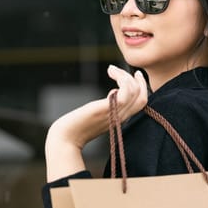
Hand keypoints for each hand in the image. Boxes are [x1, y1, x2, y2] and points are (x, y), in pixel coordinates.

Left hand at [44, 65, 147, 180]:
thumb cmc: (76, 127)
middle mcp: (121, 117)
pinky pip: (125, 92)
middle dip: (138, 80)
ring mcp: (115, 114)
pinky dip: (122, 79)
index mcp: (120, 118)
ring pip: (134, 92)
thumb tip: (113, 92)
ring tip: (111, 70)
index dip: (142, 87)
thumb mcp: (98, 113)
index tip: (136, 74)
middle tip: (125, 70)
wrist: (66, 137)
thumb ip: (108, 106)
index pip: (141, 103)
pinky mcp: (107, 109)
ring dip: (125, 76)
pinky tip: (111, 73)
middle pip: (142, 97)